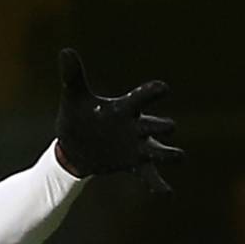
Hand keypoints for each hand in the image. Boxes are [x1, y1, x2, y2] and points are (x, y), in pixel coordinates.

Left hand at [53, 50, 181, 192]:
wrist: (76, 146)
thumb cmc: (79, 116)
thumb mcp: (74, 97)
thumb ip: (73, 76)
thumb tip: (65, 51)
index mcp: (125, 108)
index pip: (142, 97)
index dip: (152, 93)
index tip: (163, 88)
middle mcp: (137, 127)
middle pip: (156, 125)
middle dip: (161, 126)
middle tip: (168, 126)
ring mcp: (138, 147)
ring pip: (161, 151)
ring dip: (170, 154)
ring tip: (180, 157)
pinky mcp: (134, 165)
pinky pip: (151, 176)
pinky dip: (159, 184)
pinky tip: (167, 193)